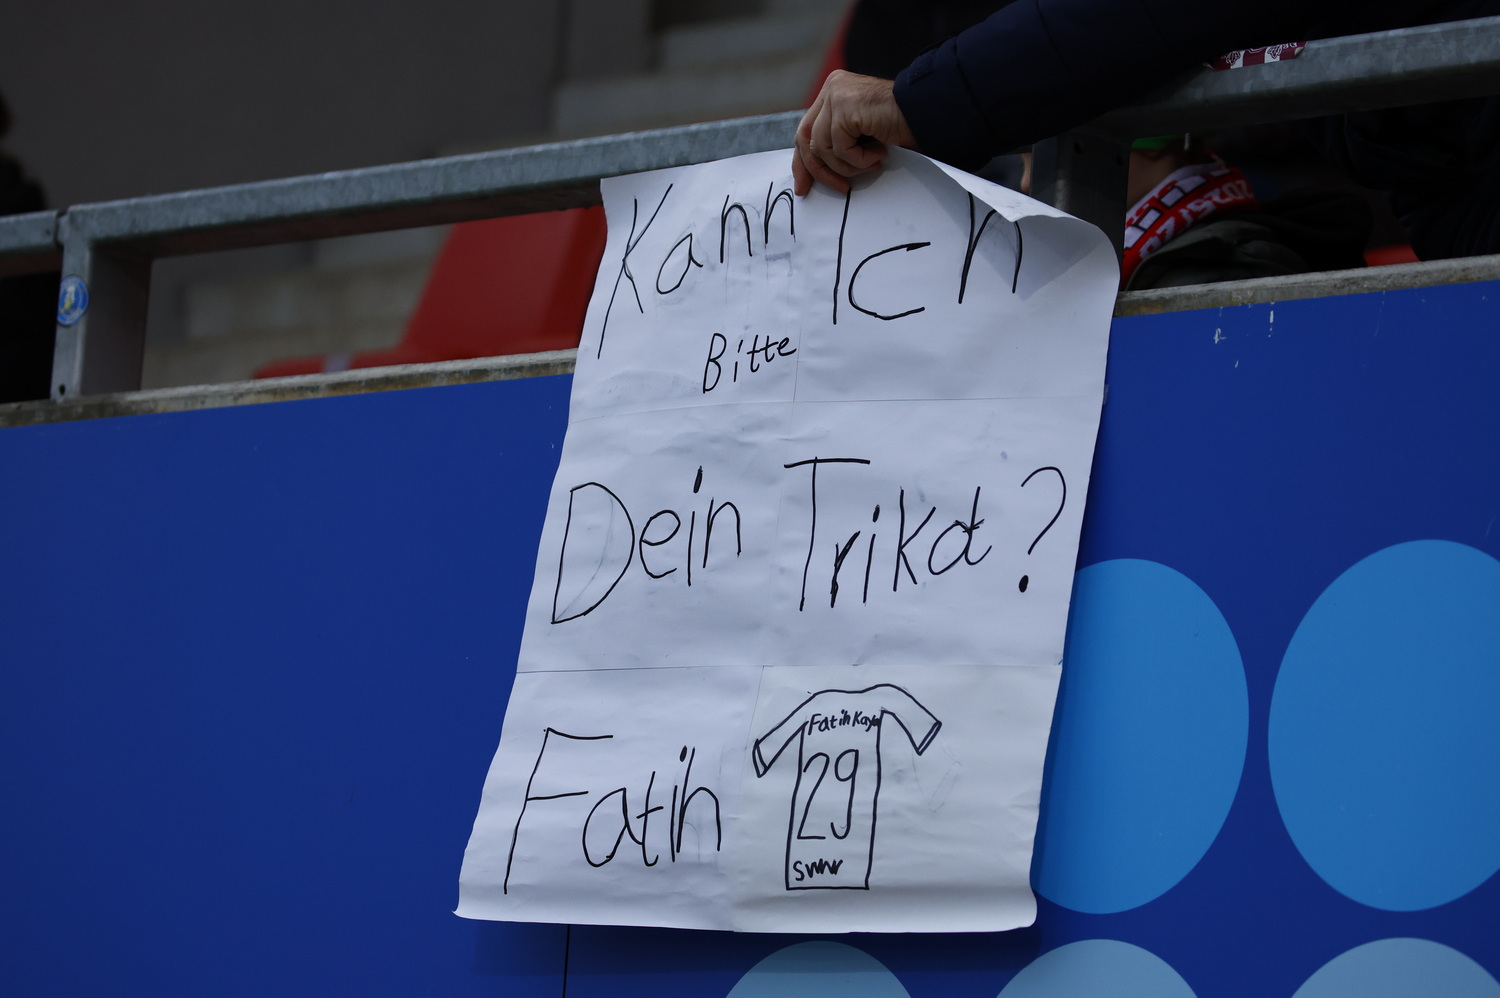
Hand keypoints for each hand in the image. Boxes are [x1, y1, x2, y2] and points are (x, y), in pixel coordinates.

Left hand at [793, 70, 917, 195]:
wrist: (927, 112)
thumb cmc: (900, 125)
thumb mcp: (860, 135)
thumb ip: (836, 142)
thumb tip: (812, 172)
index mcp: (833, 92)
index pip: (805, 130)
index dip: (802, 161)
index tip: (804, 186)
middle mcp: (831, 88)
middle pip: (805, 139)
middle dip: (819, 170)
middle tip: (838, 188)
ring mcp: (837, 95)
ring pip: (822, 148)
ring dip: (848, 166)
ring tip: (872, 163)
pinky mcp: (845, 106)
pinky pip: (839, 148)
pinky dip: (859, 160)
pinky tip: (879, 153)